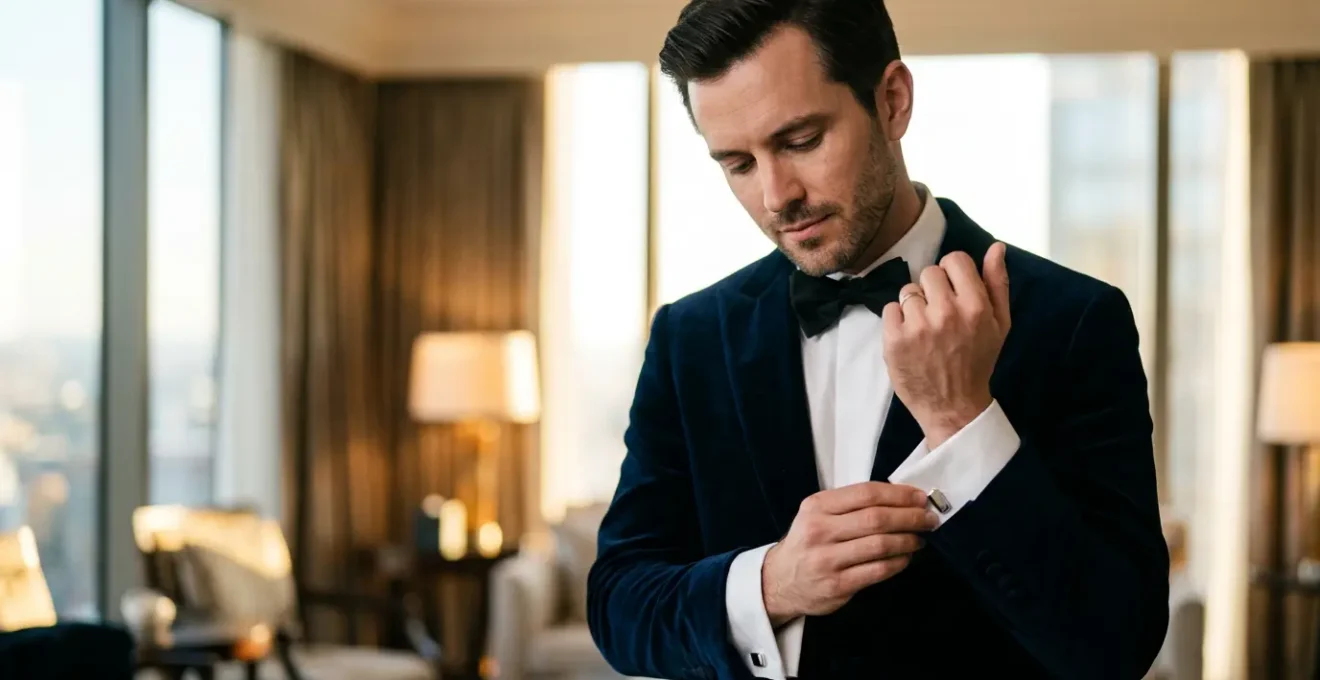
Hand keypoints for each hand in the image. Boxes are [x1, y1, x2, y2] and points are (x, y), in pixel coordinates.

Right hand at [762, 482, 938, 626]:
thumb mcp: (818, 514)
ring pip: (880, 545)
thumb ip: (851, 505)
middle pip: (876, 518)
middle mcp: (819, 530)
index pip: (866, 493)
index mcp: (817, 506)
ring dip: (908, 540)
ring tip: (919, 538)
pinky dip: (898, 562)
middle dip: (910, 517)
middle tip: (929, 518)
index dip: (899, 494)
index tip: (919, 497)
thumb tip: (901, 497)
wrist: (781, 580)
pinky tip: (906, 557)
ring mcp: (827, 559)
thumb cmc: (809, 542)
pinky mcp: (837, 584)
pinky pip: (877, 570)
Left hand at [882, 243, 1010, 448]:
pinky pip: (890, 309)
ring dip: (914, 307)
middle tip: (939, 315)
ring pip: (908, 291)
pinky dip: (897, 322)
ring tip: (925, 330)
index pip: (954, 260)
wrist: (953, 406)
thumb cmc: (977, 362)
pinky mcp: (894, 339)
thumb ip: (997, 283)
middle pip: (929, 272)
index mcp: (976, 306)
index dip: (952, 273)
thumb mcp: (1000, 324)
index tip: (953, 292)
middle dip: (933, 289)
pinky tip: (910, 339)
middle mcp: (946, 312)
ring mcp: (918, 326)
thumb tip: (996, 247)